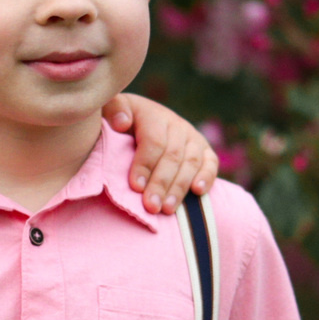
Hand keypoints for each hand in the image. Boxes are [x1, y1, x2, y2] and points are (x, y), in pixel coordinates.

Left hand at [104, 93, 220, 214]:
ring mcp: (192, 136)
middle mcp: (175, 124)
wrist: (136, 121)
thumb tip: (122, 123)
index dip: (145, 164)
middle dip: (161, 183)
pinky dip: (207, 177)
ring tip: (168, 209)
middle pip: (172, 155)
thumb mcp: (108, 111)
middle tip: (151, 206)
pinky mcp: (204, 150)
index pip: (153, 140)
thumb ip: (112, 110)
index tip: (135, 187)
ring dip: (180, 187)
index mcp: (152, 114)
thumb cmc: (117, 124)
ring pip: (190, 162)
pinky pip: (211, 163)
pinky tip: (198, 192)